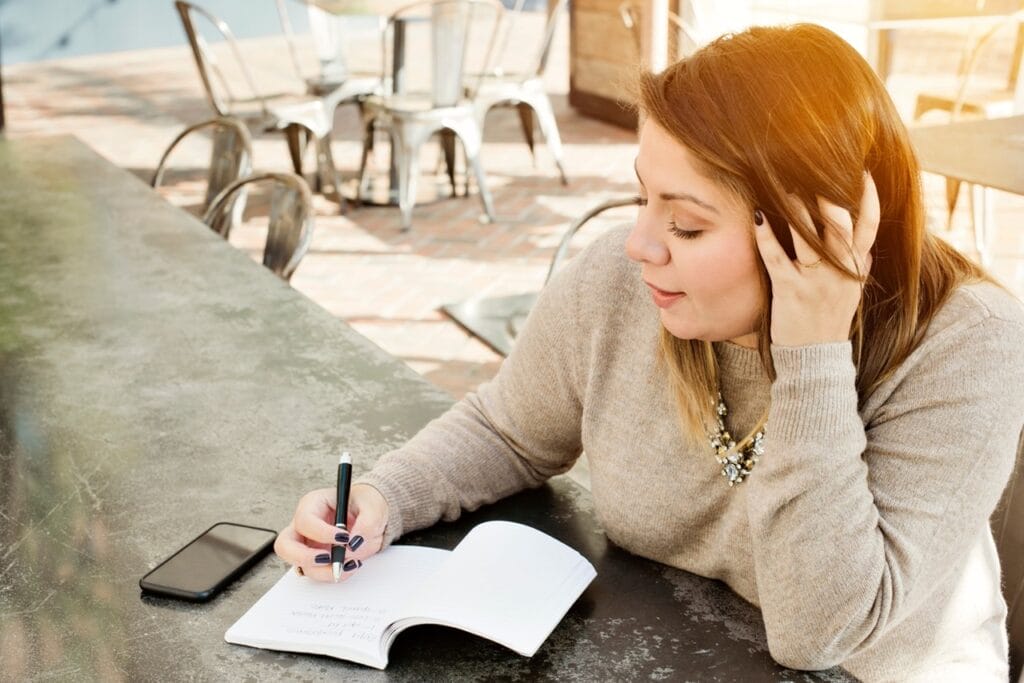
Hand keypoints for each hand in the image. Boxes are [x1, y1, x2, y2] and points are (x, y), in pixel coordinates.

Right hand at [274, 483, 388, 581]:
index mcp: (313, 504)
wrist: (370, 514)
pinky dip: (330, 575)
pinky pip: (315, 573)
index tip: (344, 538)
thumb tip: (354, 544)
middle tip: (328, 559)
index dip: (321, 533)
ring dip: (323, 571)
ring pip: (299, 565)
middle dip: (304, 557)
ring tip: (350, 564)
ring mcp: (307, 544)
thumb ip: (366, 524)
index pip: (304, 520)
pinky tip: (349, 566)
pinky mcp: (315, 559)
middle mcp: (304, 525)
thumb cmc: (366, 504)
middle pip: (285, 545)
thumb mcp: (373, 507)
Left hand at [753, 174, 879, 346]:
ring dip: (797, 208)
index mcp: (856, 269)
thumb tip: (869, 248)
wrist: (815, 359)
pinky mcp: (790, 291)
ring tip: (785, 184)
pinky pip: (776, 257)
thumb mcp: (852, 294)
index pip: (870, 227)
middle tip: (816, 170)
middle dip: (830, 196)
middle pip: (840, 226)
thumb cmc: (829, 322)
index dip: (869, 198)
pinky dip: (766, 236)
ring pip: (809, 237)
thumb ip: (859, 268)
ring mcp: (815, 281)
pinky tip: (756, 217)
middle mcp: (839, 272)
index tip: (862, 172)